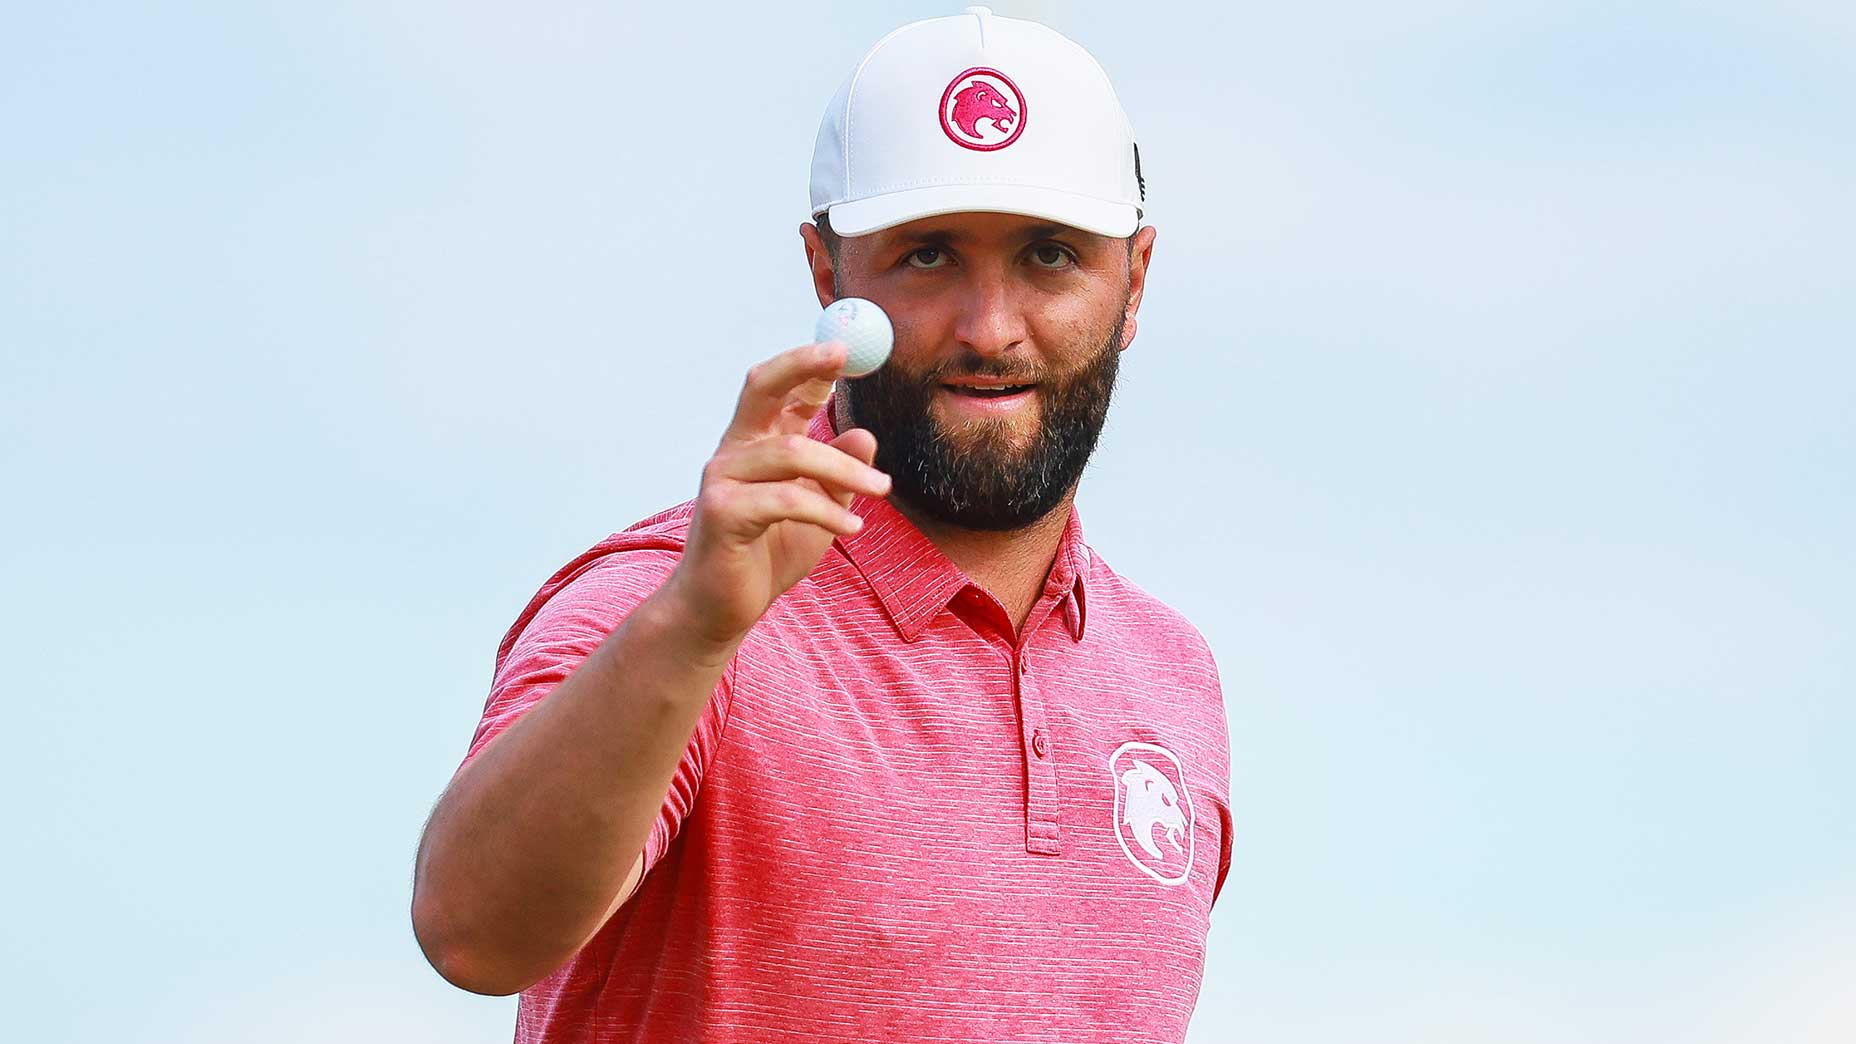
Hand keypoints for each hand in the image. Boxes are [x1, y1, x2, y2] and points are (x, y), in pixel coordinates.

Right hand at [664, 341, 889, 651]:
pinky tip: (852, 528)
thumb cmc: (764, 557)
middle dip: (801, 363)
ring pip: (793, 451)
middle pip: (762, 387)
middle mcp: (733, 452)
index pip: (778, 390)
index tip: (847, 349)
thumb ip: (838, 475)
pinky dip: (827, 509)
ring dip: (846, 468)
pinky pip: (786, 499)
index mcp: (754, 445)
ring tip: (883, 490)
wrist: (720, 610)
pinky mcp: (722, 512)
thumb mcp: (817, 512)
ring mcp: (722, 479)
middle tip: (844, 356)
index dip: (809, 365)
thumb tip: (865, 434)